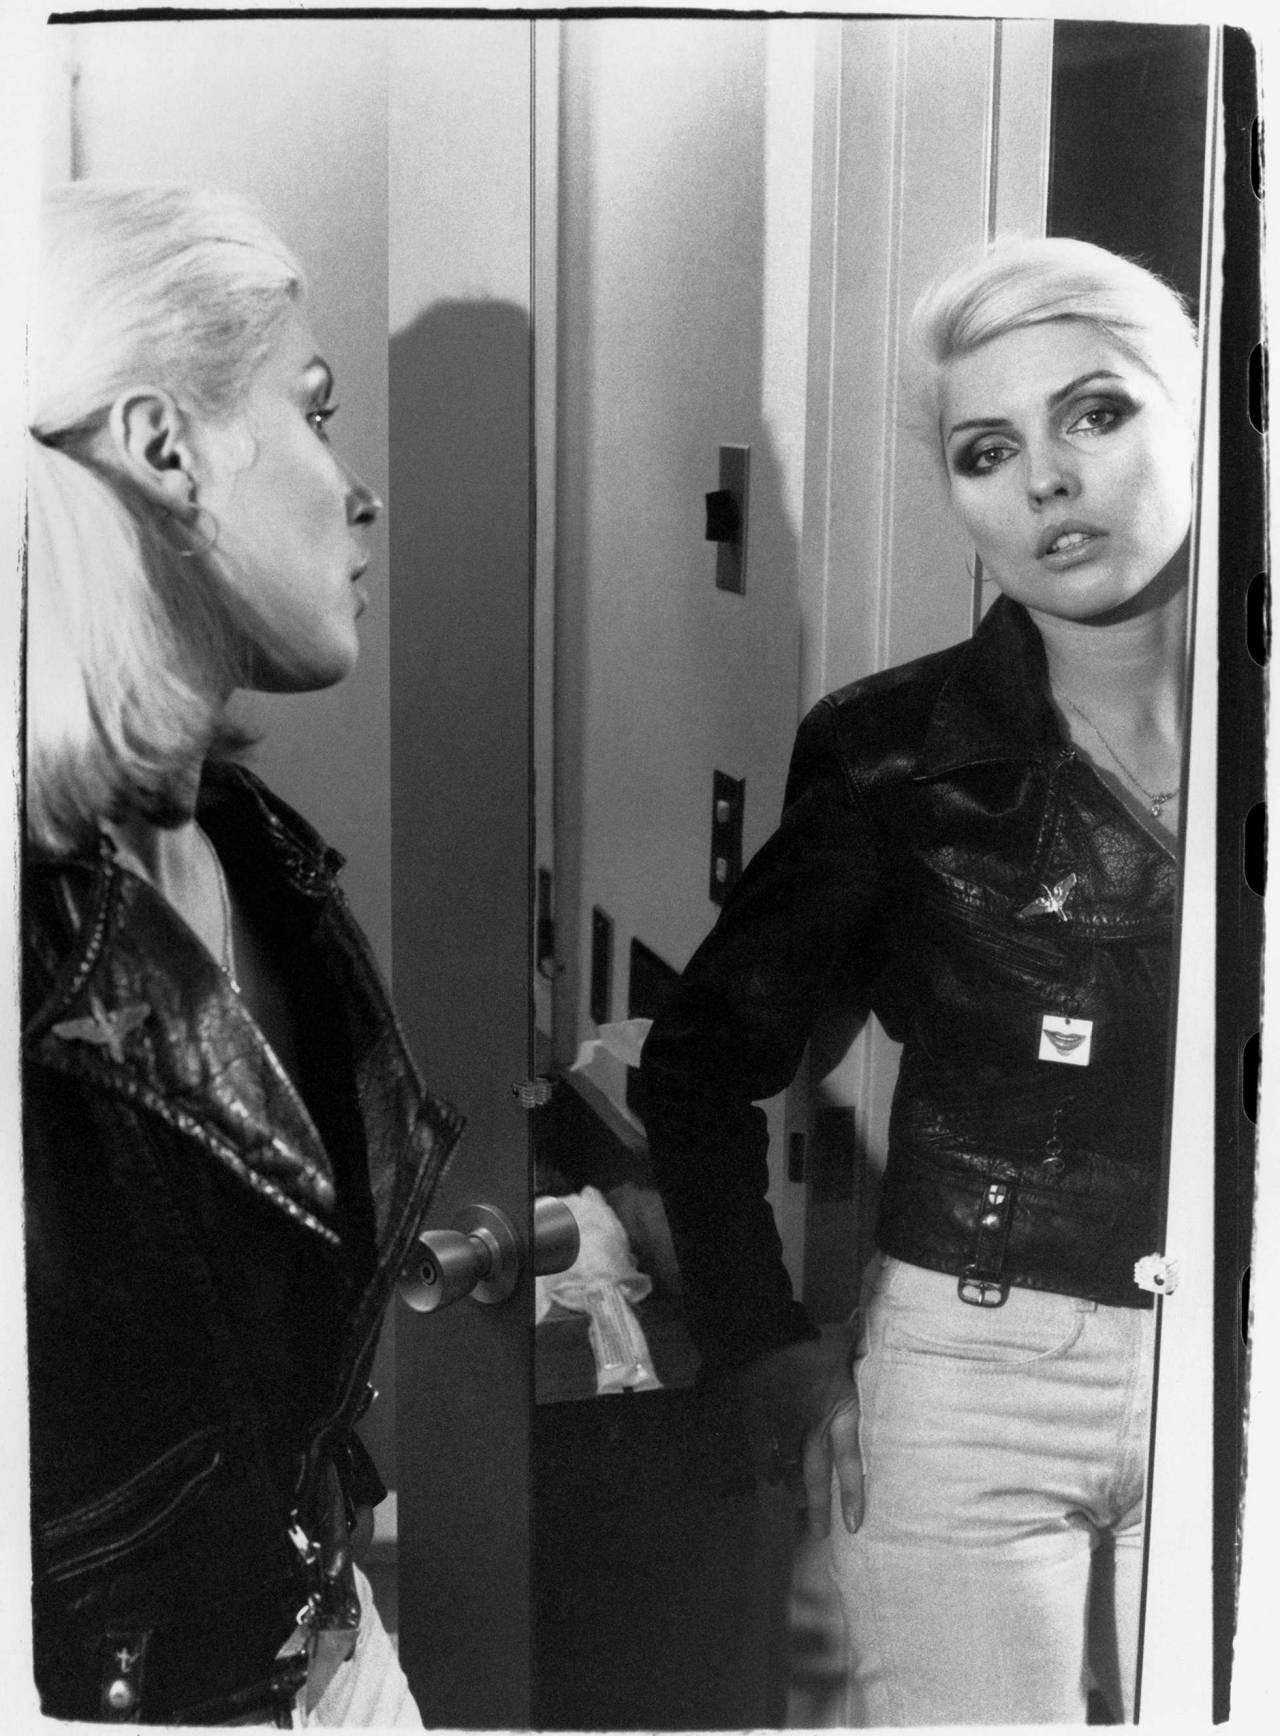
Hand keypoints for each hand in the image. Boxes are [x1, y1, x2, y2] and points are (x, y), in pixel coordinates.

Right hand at [739, 1323, 862, 1536]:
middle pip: (816, 1479)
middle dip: (819, 1508)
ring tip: (799, 1508)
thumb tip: (873, 1323)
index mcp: (840, 1414)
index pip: (850, 1463)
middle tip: (821, 1535)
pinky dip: (768, 1469)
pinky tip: (770, 1481)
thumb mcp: (844, 1342)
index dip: (852, 1495)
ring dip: (794, 1491)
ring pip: (789, 1472)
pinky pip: (764, 1456)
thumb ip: (860, 1342)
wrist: (767, 1338)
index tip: (854, 1525)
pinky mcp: (760, 1426)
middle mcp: (813, 1432)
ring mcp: (784, 1432)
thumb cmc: (811, 1341)